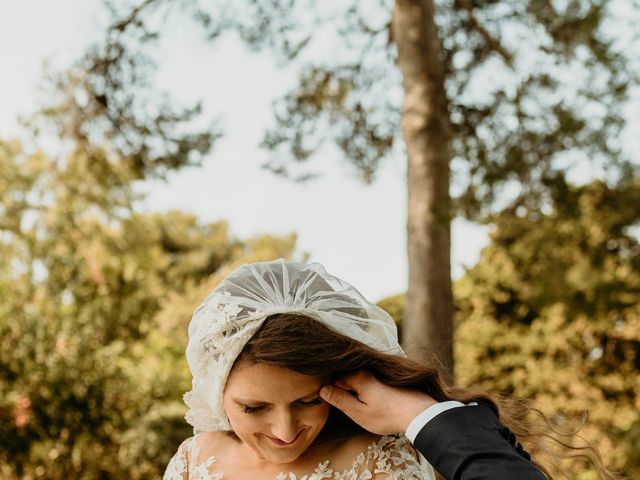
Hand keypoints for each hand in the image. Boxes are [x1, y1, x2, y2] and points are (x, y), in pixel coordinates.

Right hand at [319, 370, 436, 434]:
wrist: (419, 413)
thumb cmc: (387, 415)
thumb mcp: (359, 413)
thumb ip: (340, 400)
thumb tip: (323, 390)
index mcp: (358, 376)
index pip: (336, 381)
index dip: (335, 394)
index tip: (343, 407)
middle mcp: (368, 369)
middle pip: (348, 379)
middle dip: (347, 392)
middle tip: (357, 410)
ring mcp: (379, 372)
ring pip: (361, 380)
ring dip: (360, 392)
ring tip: (369, 408)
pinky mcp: (389, 377)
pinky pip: (372, 381)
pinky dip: (371, 390)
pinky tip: (378, 403)